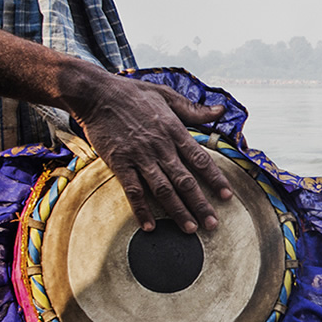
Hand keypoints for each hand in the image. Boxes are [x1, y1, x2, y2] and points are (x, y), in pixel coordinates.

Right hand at [72, 73, 232, 233]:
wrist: (95, 92)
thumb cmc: (132, 93)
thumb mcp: (167, 95)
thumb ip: (194, 109)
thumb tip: (221, 110)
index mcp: (174, 130)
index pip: (200, 159)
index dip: (215, 179)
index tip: (227, 196)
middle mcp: (160, 146)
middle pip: (185, 181)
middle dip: (200, 204)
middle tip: (213, 224)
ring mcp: (139, 156)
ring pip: (163, 189)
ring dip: (178, 211)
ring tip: (191, 229)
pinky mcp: (119, 163)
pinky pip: (132, 190)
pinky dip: (141, 209)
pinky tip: (150, 226)